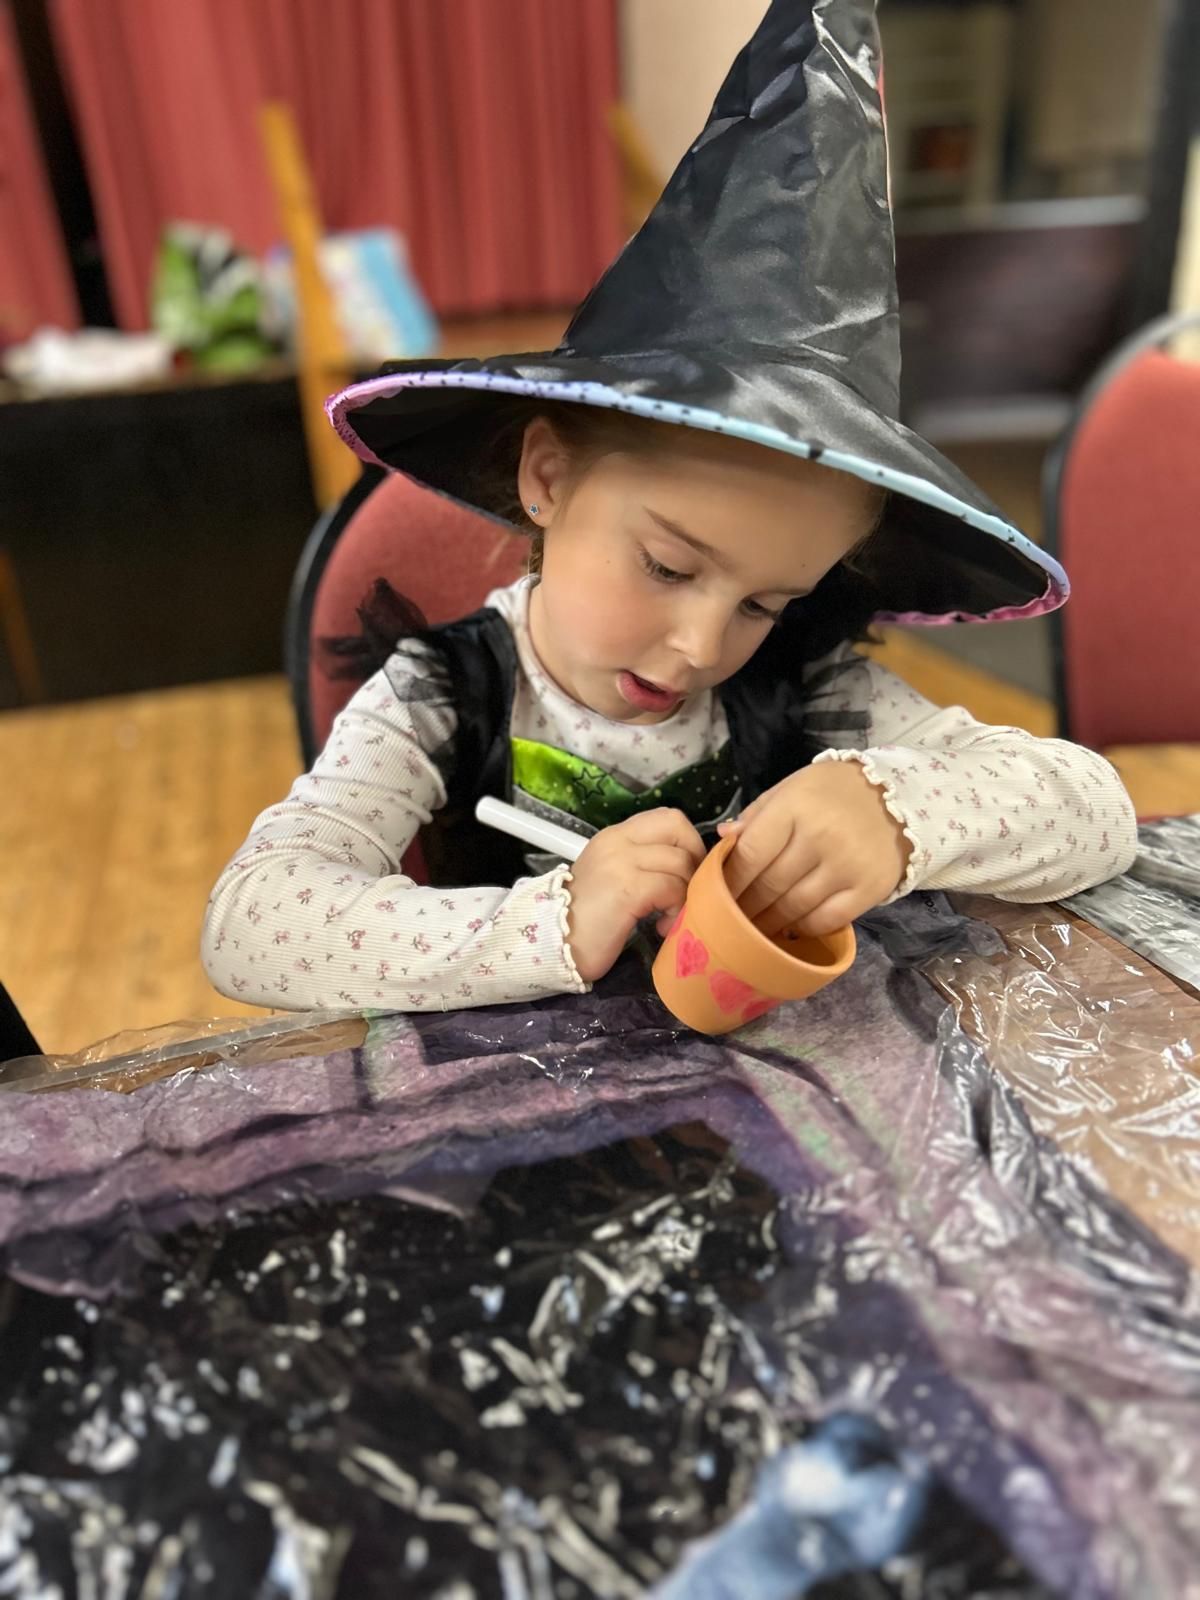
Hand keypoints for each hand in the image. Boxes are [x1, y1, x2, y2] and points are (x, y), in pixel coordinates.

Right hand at [567, 808, 705, 982]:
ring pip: (680, 862)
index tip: (686, 874)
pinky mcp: (627, 888)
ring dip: (685, 893)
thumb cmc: (584, 921)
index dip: (689, 843)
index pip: (667, 817)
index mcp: (614, 836)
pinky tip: (661, 927)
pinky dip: (675, 909)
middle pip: (679, 828)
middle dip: (694, 860)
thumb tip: (685, 868)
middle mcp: (617, 841)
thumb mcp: (610, 878)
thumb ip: (640, 864)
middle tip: (686, 891)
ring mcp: (621, 862)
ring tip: (668, 917)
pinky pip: (671, 888)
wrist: (553, 946)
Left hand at [720, 761, 910, 938]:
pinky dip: (803, 927)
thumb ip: (757, 814)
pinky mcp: (870, 889)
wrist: (900, 797)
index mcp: (795, 806)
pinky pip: (826, 919)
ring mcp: (847, 865)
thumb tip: (724, 838)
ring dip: (769, 922)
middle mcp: (821, 836)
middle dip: (744, 907)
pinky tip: (790, 927)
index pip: (751, 854)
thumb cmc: (833, 792)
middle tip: (730, 920)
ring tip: (753, 928)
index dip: (729, 880)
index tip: (716, 895)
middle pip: (770, 885)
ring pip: (794, 907)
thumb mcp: (792, 789)